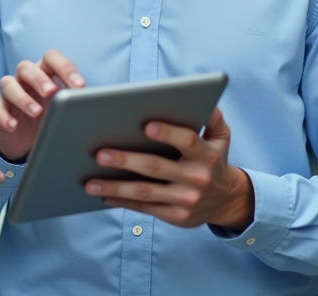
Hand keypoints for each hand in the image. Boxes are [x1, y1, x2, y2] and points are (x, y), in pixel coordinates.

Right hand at [0, 49, 84, 162]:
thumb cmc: (51, 115)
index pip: (52, 58)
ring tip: (36, 112)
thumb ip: (76, 101)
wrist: (26, 137)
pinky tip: (14, 126)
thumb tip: (96, 106)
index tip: (80, 86)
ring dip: (22, 97)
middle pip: (26, 67)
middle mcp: (25, 78)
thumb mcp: (65, 107)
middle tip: (52, 92)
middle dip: (39, 79)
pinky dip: (4, 116)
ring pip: (8, 84)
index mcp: (45, 71)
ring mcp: (10, 92)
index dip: (65, 68)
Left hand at [85, 108, 253, 231]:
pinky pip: (145, 208)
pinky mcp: (177, 216)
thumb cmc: (214, 161)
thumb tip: (206, 101)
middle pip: (156, 167)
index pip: (187, 140)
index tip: (145, 126)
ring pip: (145, 192)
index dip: (167, 132)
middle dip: (126, 160)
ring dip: (115, 187)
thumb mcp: (221, 138)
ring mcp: (186, 200)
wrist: (227, 200)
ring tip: (90, 183)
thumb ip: (213, 118)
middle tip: (99, 154)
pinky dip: (122, 202)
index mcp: (207, 154)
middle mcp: (197, 178)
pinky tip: (104, 195)